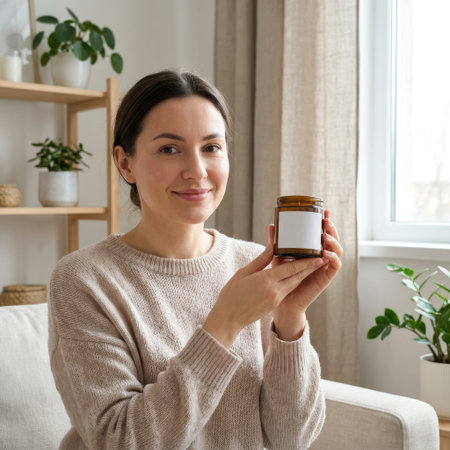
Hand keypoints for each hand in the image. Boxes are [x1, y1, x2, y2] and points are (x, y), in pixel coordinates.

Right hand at [203, 241, 325, 347]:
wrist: (228, 319)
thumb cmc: (232, 294)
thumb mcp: (243, 273)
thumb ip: (260, 260)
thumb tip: (272, 247)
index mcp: (266, 281)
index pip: (291, 268)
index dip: (307, 262)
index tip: (319, 255)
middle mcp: (274, 290)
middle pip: (297, 276)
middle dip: (310, 267)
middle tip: (322, 257)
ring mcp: (275, 299)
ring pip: (293, 283)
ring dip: (303, 274)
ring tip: (311, 264)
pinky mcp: (274, 304)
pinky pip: (287, 290)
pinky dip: (293, 281)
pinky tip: (294, 275)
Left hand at [271, 210, 342, 340]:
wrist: (282, 301)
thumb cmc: (281, 278)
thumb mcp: (279, 256)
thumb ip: (277, 242)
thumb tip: (272, 225)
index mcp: (313, 250)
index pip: (323, 233)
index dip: (326, 222)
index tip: (324, 210)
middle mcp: (322, 257)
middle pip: (333, 240)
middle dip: (332, 228)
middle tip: (325, 220)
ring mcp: (325, 267)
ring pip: (337, 251)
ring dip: (334, 241)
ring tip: (324, 235)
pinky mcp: (325, 278)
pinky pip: (334, 266)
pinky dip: (332, 258)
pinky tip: (324, 253)